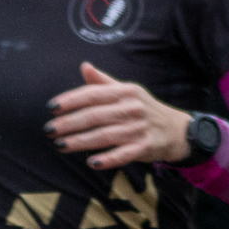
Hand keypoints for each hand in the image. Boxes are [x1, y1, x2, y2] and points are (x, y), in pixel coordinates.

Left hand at [46, 64, 192, 168]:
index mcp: (126, 91)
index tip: (51, 107)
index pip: (93, 94)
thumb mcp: (128, 91)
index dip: (71, 100)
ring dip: (80, 141)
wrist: (178, 130)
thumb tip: (84, 66)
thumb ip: (103, 82)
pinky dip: (107, 159)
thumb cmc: (145, 109)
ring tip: (60, 145)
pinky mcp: (145, 147)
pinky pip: (123, 154)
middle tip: (49, 130)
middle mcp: (132, 108)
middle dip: (69, 123)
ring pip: (104, 135)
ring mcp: (139, 128)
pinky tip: (91, 163)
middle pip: (95, 115)